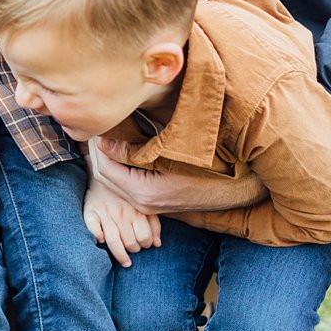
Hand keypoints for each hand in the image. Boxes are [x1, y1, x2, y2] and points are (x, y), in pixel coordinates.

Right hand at [83, 174, 160, 267]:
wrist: (103, 172)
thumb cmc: (126, 193)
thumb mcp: (144, 204)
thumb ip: (153, 223)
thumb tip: (158, 244)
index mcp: (136, 210)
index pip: (144, 237)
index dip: (146, 244)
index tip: (144, 244)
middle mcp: (121, 213)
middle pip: (130, 242)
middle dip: (135, 250)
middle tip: (134, 249)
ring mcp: (105, 213)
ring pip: (114, 240)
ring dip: (120, 255)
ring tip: (126, 262)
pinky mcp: (90, 211)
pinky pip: (92, 226)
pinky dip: (97, 235)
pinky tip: (101, 241)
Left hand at [92, 136, 269, 214]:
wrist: (235, 188)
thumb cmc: (206, 166)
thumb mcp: (169, 153)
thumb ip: (133, 150)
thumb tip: (103, 141)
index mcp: (143, 193)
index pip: (104, 168)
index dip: (97, 145)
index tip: (95, 125)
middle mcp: (142, 204)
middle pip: (106, 177)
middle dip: (99, 152)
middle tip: (98, 127)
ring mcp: (149, 205)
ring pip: (116, 181)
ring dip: (109, 159)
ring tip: (109, 134)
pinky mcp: (156, 202)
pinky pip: (128, 185)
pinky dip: (120, 167)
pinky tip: (123, 148)